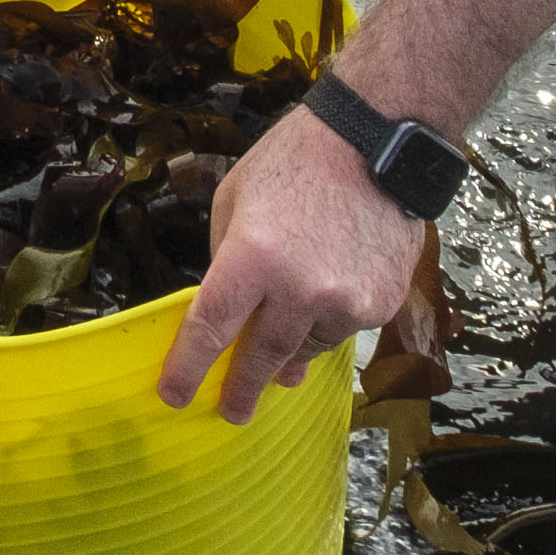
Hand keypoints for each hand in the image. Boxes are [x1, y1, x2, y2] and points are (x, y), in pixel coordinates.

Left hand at [154, 105, 435, 426]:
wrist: (376, 142)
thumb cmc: (294, 162)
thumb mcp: (235, 201)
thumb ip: (227, 260)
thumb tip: (232, 314)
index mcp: (251, 257)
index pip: (210, 329)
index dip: (189, 368)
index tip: (174, 395)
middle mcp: (298, 288)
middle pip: (260, 356)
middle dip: (242, 389)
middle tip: (232, 412)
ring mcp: (345, 301)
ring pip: (308, 348)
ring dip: (292, 350)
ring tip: (285, 349)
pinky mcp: (381, 303)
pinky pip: (344, 330)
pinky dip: (328, 325)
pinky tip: (328, 301)